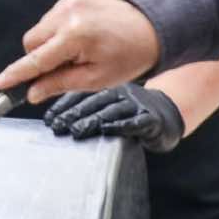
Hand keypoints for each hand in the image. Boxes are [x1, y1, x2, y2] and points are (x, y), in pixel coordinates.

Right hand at [0, 0, 160, 105]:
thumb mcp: (95, 79)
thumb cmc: (128, 57)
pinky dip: (61, 28)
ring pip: (41, 29)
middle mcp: (70, 13)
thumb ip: (59, 84)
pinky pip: (53, 16)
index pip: (37, 59)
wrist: (153, 27)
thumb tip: (32, 92)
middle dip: (41, 57)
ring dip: (52, 42)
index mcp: (76, 37)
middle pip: (32, 42)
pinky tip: (83, 32)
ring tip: (80, 47)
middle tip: (66, 65)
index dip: (16, 73)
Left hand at [44, 83, 185, 153]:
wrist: (168, 115)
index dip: (65, 105)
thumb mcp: (110, 106)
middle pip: (95, 102)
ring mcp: (138, 105)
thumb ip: (88, 108)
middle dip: (73, 114)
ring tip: (75, 130)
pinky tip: (106, 129)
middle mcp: (123, 93)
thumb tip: (56, 118)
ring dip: (92, 120)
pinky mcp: (151, 119)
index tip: (49, 118)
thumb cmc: (133, 113)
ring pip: (112, 111)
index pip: (85, 94)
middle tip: (56, 125)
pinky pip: (135, 121)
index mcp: (110, 88)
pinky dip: (120, 125)